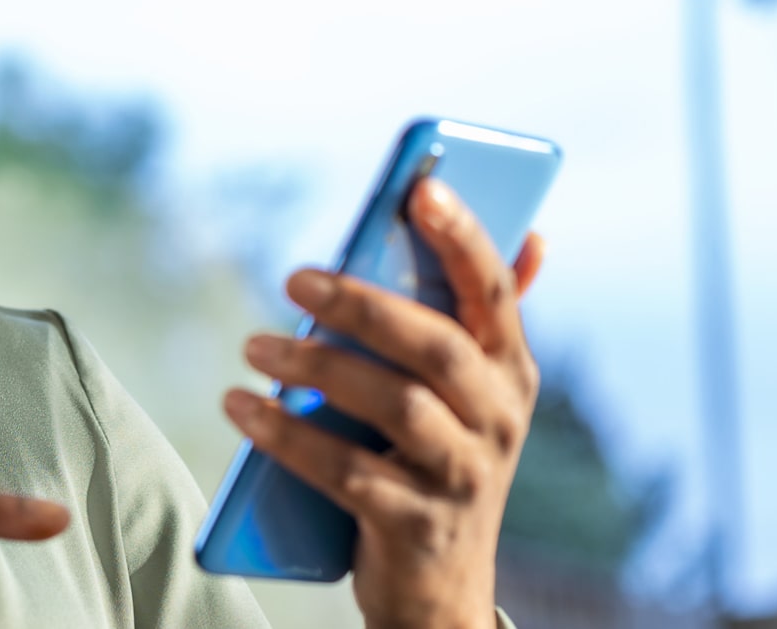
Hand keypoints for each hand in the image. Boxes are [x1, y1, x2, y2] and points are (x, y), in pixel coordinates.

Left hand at [225, 178, 544, 628]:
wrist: (441, 592)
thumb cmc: (438, 463)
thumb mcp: (470, 395)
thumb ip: (479, 317)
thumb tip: (536, 235)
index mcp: (510, 372)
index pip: (493, 292)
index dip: (462, 238)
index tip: (420, 189)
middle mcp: (498, 421)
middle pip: (435, 347)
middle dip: (363, 304)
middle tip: (295, 276)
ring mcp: (461, 477)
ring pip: (394, 406)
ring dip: (317, 366)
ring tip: (254, 346)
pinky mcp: (414, 525)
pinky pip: (346, 472)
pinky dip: (285, 436)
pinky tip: (240, 407)